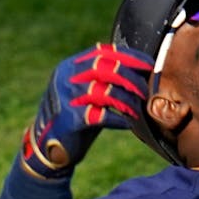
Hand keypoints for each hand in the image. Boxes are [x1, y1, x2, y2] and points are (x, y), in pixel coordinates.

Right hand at [20, 44, 152, 177]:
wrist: (49, 145)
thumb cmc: (77, 116)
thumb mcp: (88, 91)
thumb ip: (105, 79)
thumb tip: (139, 72)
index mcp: (70, 66)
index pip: (103, 52)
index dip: (129, 57)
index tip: (149, 65)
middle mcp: (66, 78)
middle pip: (105, 68)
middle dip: (130, 78)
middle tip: (145, 91)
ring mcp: (66, 98)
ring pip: (104, 91)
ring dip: (127, 100)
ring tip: (137, 109)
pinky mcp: (70, 120)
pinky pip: (100, 116)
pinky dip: (118, 120)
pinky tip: (127, 124)